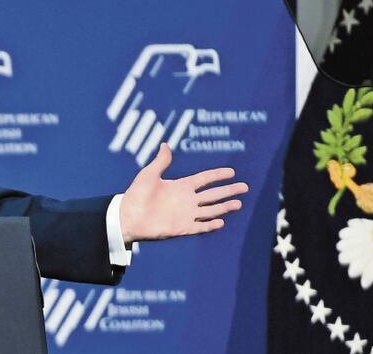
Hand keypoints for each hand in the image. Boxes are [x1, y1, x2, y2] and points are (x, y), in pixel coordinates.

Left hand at [119, 143, 247, 243]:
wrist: (128, 215)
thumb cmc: (136, 194)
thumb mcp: (149, 174)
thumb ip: (161, 162)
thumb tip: (165, 144)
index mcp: (180, 186)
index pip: (204, 179)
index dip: (217, 175)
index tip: (232, 172)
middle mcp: (186, 200)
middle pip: (212, 194)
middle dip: (228, 190)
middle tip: (244, 187)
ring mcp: (186, 214)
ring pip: (210, 210)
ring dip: (224, 207)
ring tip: (238, 203)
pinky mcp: (182, 227)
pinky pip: (200, 226)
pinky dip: (210, 224)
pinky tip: (221, 221)